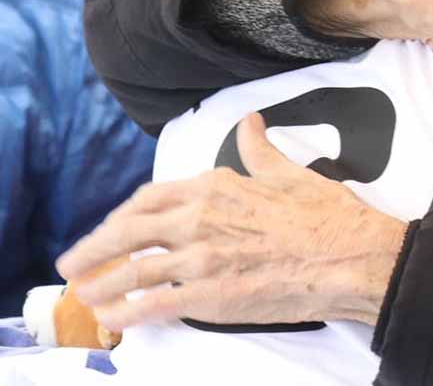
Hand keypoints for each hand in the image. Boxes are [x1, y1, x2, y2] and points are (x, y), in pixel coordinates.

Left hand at [56, 114, 405, 330]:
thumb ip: (259, 150)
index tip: (111, 228)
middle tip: (73, 264)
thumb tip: (250, 122)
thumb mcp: (288, 172)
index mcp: (215, 186)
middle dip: (93, 249)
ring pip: (133, 271)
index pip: (149, 198)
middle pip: (127, 232)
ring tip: (86, 296)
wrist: (350, 256)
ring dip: (102, 285)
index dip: (122, 216)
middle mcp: (199, 218)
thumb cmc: (326, 215)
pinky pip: (155, 304)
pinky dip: (129, 312)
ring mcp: (201, 257)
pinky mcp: (210, 295)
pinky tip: (115, 319)